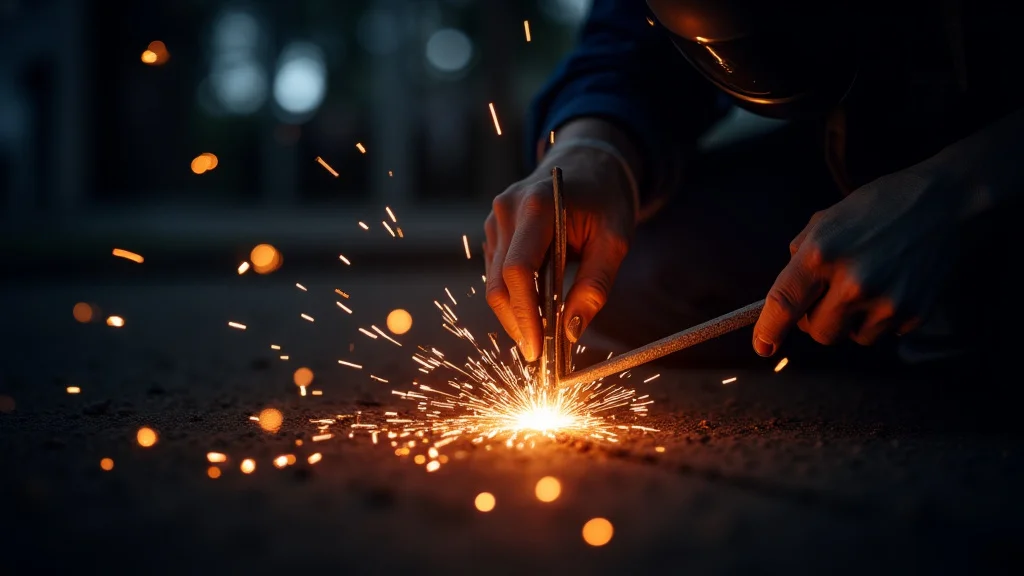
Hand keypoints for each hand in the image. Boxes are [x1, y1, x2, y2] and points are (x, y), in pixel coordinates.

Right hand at [483, 143, 635, 361]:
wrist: (588, 164)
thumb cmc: (606, 201)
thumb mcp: (615, 241)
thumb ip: (595, 286)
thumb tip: (572, 333)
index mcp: (537, 206)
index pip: (518, 271)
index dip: (525, 315)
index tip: (538, 350)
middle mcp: (506, 210)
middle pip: (498, 283)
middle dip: (518, 324)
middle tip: (540, 357)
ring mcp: (495, 219)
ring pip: (494, 283)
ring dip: (516, 314)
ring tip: (543, 337)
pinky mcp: (494, 230)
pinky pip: (497, 274)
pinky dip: (514, 298)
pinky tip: (538, 311)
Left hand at [752, 170, 956, 355]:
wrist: (947, 203)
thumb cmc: (881, 206)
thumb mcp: (828, 219)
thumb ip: (801, 255)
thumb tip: (785, 296)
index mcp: (822, 253)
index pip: (784, 303)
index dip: (769, 330)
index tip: (762, 346)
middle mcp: (852, 281)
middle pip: (818, 333)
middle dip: (817, 320)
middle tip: (830, 296)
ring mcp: (885, 301)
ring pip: (850, 337)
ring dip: (851, 321)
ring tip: (867, 285)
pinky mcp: (913, 313)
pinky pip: (883, 333)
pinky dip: (881, 318)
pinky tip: (892, 286)